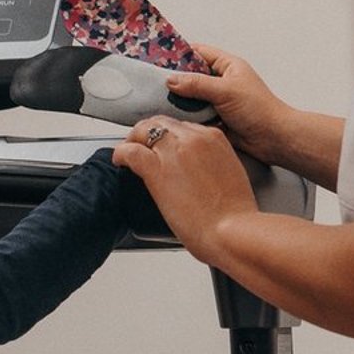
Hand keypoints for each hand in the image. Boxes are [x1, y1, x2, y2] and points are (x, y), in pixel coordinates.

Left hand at [112, 115, 257, 255]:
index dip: (169, 137)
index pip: (184, 127)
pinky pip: (130, 151)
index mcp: (214, 139)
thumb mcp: (230, 176)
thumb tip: (198, 172)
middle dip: (149, 133)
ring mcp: (174, 151)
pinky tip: (120, 161)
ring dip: (134, 140)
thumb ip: (213, 166)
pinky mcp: (157, 168)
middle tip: (142, 147)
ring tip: (128, 152)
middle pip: (163, 123)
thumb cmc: (234, 214)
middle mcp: (194, 138)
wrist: (232, 230)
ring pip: (144, 131)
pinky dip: (121, 154)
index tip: (165, 147)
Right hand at [156, 46, 286, 165]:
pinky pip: (194, 115)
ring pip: (191, 97)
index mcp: (228, 66)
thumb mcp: (226, 91)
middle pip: (192, 75)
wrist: (273, 139)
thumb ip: (197, 84)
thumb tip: (172, 80)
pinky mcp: (214, 119)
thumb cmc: (259, 110)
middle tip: (153, 82)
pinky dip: (184, 117)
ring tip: (157, 100)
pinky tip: (170, 118)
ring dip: (178, 100)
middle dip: (175, 79)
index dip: (180, 53)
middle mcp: (222, 82)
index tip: (159, 57)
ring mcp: (217, 101)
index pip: (199, 52)